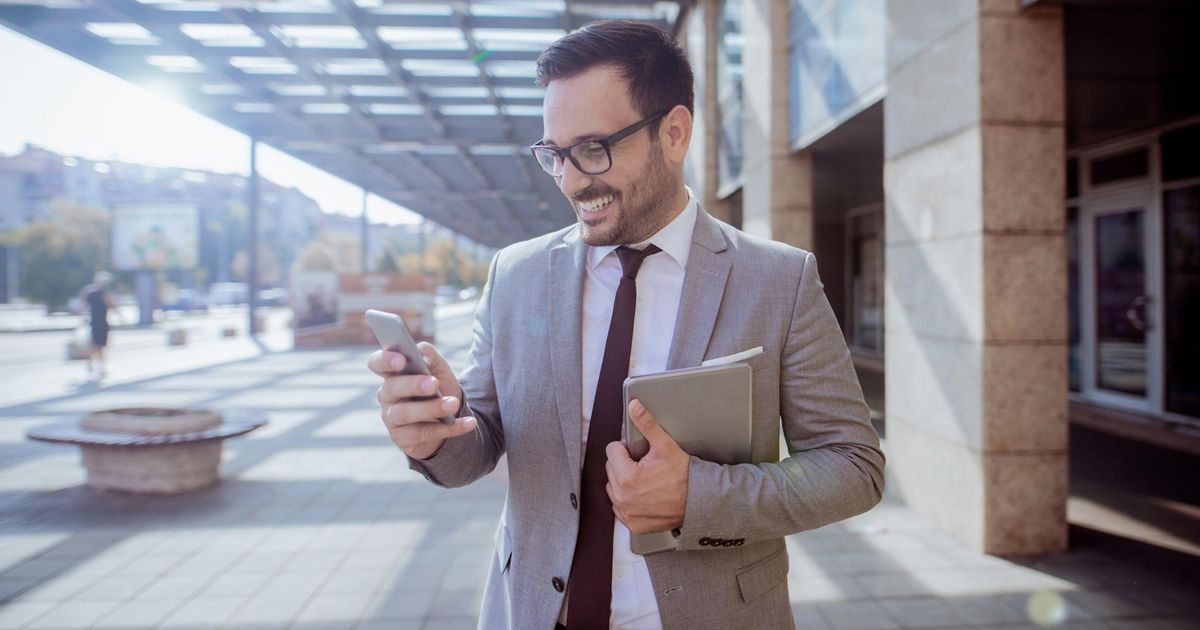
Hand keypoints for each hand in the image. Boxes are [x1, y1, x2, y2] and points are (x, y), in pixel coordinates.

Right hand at [368, 343, 475, 459]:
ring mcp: (391, 418)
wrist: (448, 420)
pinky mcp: (402, 438)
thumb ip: (430, 357)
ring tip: (452, 404)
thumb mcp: (439, 371)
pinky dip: (449, 428)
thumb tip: (423, 353)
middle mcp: (387, 395)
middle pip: (391, 388)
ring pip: (404, 413)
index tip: (401, 360)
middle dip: (412, 385)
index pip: (377, 363)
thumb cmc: (439, 390)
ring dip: (430, 408)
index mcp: (392, 373)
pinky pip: (424, 433)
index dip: (384, 360)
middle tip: (433, 384)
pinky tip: (468, 423)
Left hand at [605, 399, 688, 534]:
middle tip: (644, 466)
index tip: (638, 453)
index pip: (612, 451)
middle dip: (624, 464)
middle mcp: (623, 497)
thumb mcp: (665, 445)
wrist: (699, 502)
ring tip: (644, 480)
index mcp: (627, 476)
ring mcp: (627, 513)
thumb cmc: (685, 476)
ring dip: (623, 482)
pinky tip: (643, 495)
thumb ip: (647, 424)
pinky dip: (628, 501)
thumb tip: (634, 407)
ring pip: (613, 488)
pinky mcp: (633, 524)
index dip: (626, 448)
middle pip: (611, 469)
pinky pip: (620, 508)